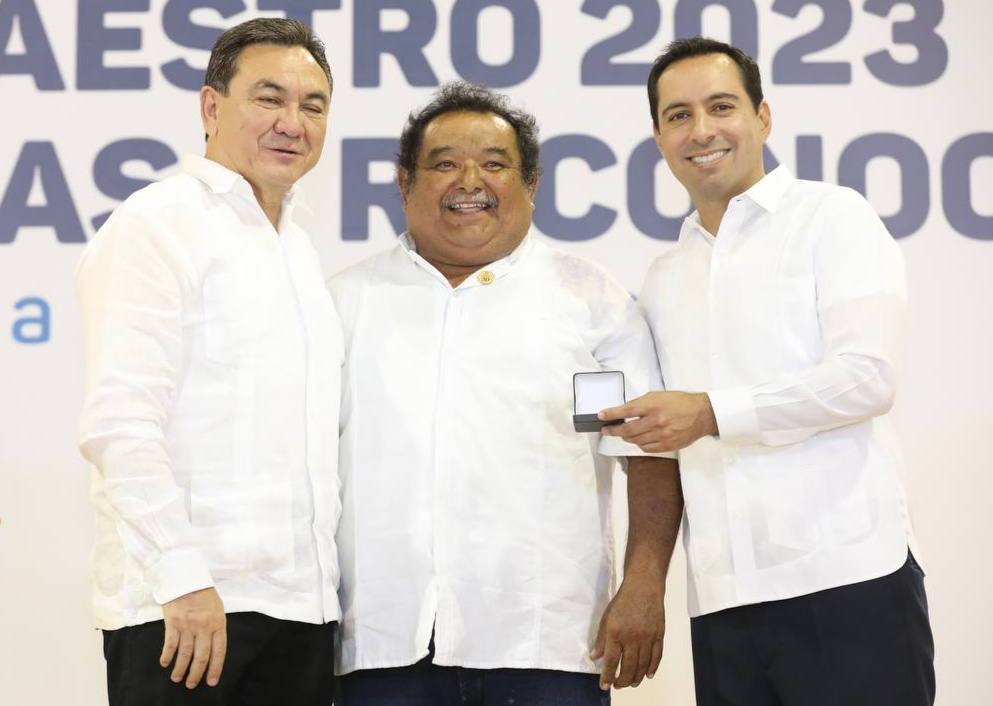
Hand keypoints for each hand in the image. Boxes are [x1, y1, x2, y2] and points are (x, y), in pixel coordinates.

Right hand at [160, 587, 226, 688]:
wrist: (186, 578)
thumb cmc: (203, 594)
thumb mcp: (217, 609)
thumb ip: (216, 627)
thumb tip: (213, 647)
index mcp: (218, 623)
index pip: (219, 651)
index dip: (215, 668)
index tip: (212, 681)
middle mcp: (204, 627)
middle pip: (201, 656)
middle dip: (196, 674)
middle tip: (191, 685)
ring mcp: (188, 625)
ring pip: (185, 654)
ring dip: (180, 668)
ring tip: (177, 678)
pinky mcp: (173, 623)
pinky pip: (170, 644)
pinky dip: (167, 655)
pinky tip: (165, 663)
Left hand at [590, 578, 665, 689]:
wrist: (644, 587)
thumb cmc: (623, 601)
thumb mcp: (606, 618)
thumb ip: (601, 639)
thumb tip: (595, 657)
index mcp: (616, 632)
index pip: (611, 661)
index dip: (608, 676)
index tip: (604, 685)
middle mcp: (632, 637)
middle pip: (629, 667)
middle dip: (623, 680)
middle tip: (619, 685)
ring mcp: (647, 637)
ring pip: (643, 665)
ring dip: (637, 677)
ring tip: (632, 683)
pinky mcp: (658, 635)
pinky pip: (656, 656)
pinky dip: (652, 668)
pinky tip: (648, 675)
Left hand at [599, 391, 716, 452]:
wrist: (701, 414)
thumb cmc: (679, 402)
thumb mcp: (658, 396)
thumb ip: (641, 404)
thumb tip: (624, 411)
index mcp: (653, 405)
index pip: (626, 411)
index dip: (611, 414)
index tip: (601, 416)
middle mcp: (656, 421)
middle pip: (628, 430)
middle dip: (613, 431)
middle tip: (606, 430)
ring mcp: (662, 435)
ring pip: (635, 441)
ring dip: (626, 438)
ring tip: (623, 434)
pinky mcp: (667, 446)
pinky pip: (646, 448)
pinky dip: (639, 445)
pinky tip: (639, 440)